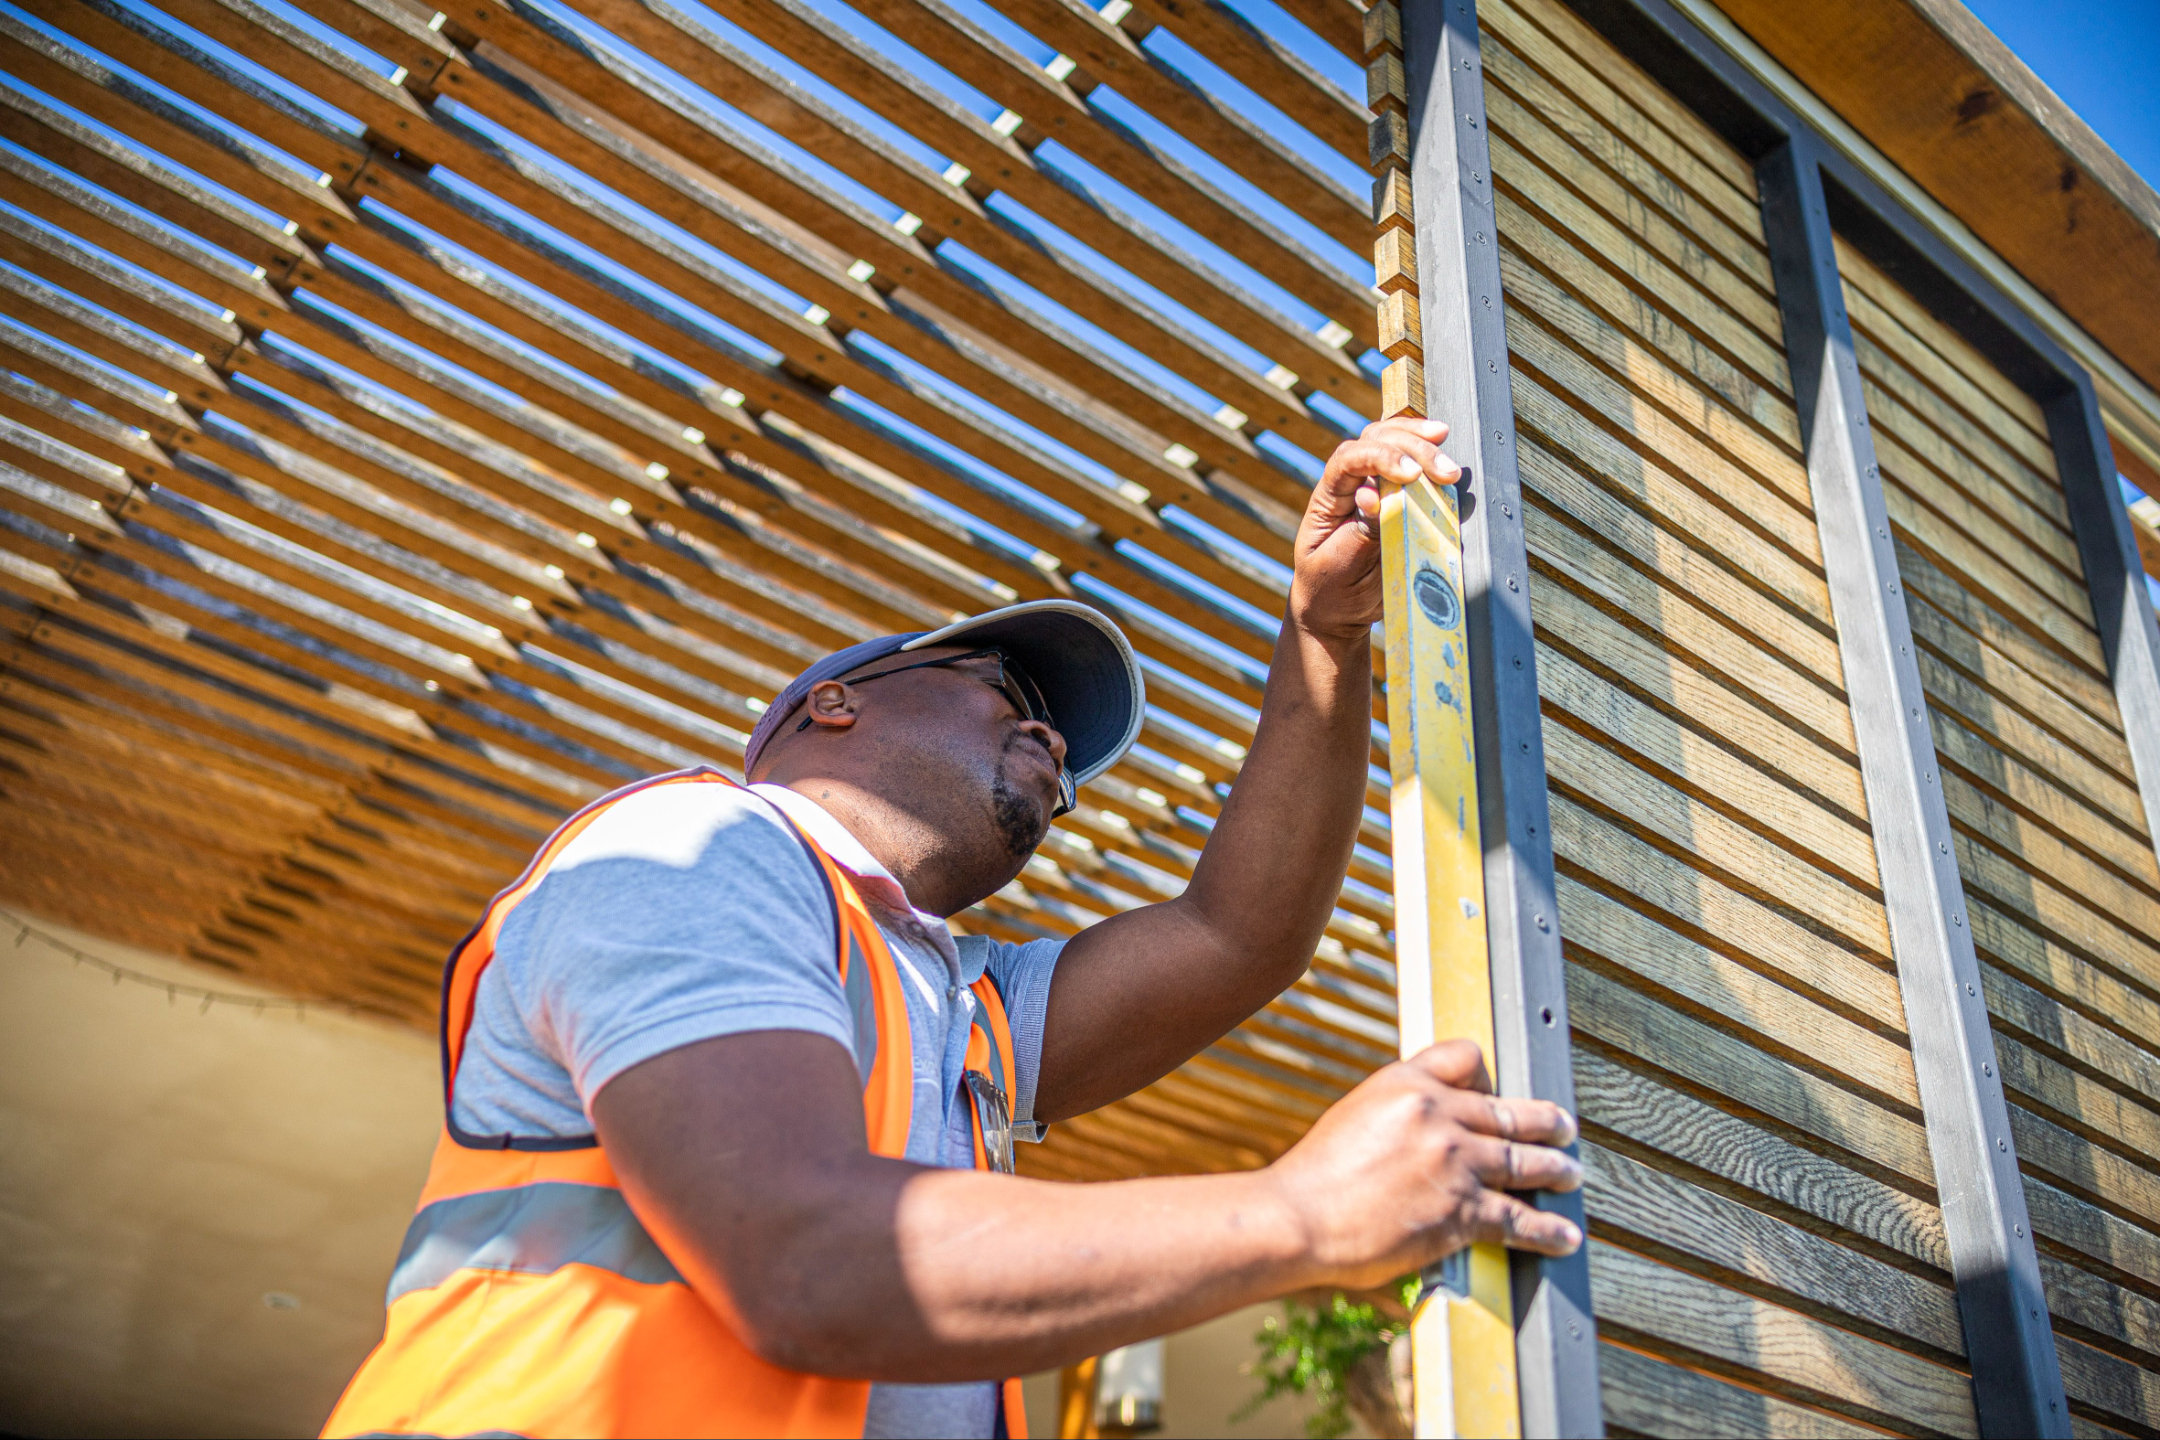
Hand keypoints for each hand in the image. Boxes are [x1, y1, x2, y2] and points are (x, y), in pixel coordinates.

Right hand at [1262, 1039, 1581, 1289]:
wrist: (1300, 1218)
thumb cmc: (1317, 1176)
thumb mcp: (1356, 1116)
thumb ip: (1399, 1113)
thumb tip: (1429, 1127)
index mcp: (1405, 1083)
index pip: (1467, 1057)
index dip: (1489, 1075)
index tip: (1500, 1091)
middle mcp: (1437, 1114)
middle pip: (1510, 1111)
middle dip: (1545, 1122)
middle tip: (1563, 1127)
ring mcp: (1454, 1162)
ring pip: (1524, 1162)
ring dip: (1556, 1170)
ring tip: (1570, 1175)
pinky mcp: (1461, 1211)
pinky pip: (1518, 1218)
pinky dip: (1547, 1231)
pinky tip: (1562, 1236)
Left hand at [1290, 417, 1460, 643]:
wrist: (1337, 610)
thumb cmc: (1331, 589)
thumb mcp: (1339, 567)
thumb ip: (1359, 533)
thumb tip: (1371, 496)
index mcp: (1329, 499)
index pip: (1348, 459)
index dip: (1381, 458)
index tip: (1411, 475)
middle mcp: (1351, 485)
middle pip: (1377, 440)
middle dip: (1414, 448)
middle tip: (1447, 472)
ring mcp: (1375, 487)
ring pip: (1395, 443)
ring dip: (1426, 447)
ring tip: (1451, 468)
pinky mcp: (1397, 499)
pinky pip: (1413, 469)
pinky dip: (1432, 462)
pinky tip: (1450, 469)